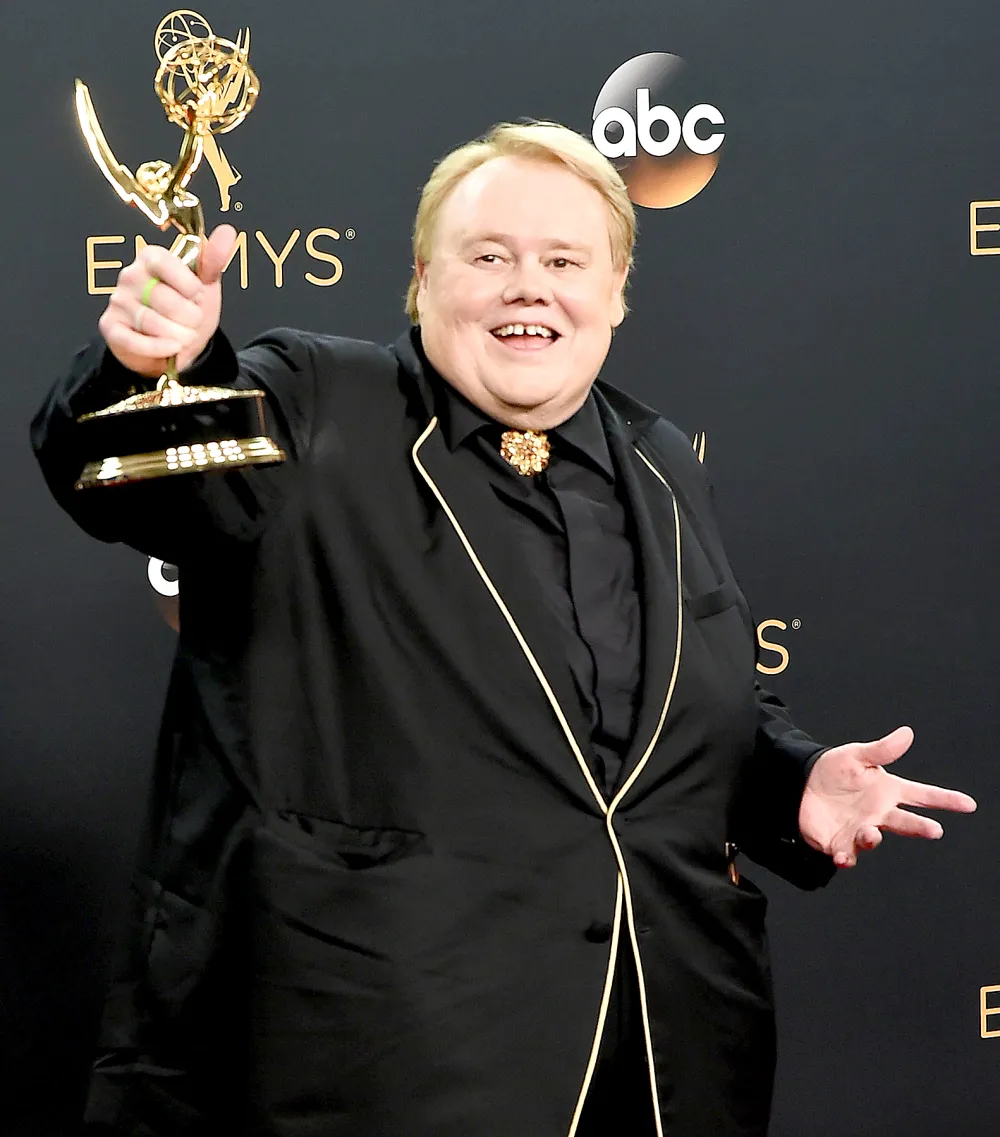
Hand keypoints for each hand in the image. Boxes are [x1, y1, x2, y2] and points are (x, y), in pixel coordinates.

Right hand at [98, 224, 236, 378]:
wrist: (177, 346)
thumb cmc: (188, 310)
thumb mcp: (205, 284)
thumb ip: (214, 260)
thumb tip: (227, 231)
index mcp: (151, 258)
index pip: (164, 263)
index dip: (188, 286)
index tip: (196, 294)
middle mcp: (130, 275)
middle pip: (163, 298)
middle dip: (189, 317)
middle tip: (193, 320)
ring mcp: (118, 301)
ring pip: (152, 322)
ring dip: (178, 335)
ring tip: (184, 335)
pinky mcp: (111, 327)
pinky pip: (136, 342)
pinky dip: (159, 348)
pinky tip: (172, 347)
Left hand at [798, 726, 976, 867]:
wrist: (802, 783)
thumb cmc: (835, 770)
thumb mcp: (857, 755)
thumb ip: (882, 749)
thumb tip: (907, 733)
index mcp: (888, 792)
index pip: (922, 795)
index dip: (945, 799)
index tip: (968, 804)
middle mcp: (879, 814)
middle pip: (905, 822)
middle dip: (920, 827)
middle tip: (934, 830)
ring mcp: (860, 831)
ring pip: (872, 839)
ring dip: (873, 838)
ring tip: (871, 832)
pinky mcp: (839, 843)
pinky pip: (846, 854)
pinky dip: (846, 858)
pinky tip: (844, 857)